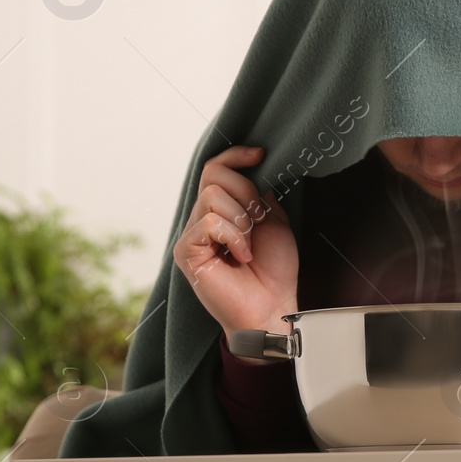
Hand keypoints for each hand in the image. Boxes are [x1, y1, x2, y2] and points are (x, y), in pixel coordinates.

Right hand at [171, 145, 298, 359]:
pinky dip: (233, 236)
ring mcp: (192, 234)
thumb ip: (260, 195)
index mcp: (222, 209)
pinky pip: (209, 223)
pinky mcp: (186, 252)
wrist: (272, 307)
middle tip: (258, 222)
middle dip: (245, 192)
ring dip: (241, 220)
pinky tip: (241, 256)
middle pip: (213, 175)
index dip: (235, 155)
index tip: (261, 154)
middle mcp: (203, 218)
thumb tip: (253, 171)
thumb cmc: (275, 271)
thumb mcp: (275, 222)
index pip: (217, 168)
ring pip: (212, 197)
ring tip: (249, 246)